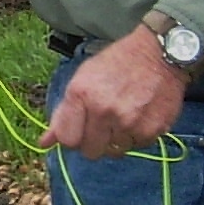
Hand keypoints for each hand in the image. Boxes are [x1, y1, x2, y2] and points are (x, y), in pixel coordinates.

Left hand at [45, 27, 186, 159]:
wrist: (160, 53)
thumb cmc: (118, 63)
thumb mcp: (84, 78)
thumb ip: (64, 112)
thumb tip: (44, 143)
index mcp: (81, 94)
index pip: (67, 140)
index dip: (73, 138)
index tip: (80, 130)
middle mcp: (103, 110)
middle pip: (90, 151)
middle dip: (94, 142)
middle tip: (103, 124)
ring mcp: (128, 122)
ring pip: (114, 151)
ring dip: (117, 139)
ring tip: (124, 116)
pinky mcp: (151, 130)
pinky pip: (137, 147)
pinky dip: (137, 136)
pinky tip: (140, 116)